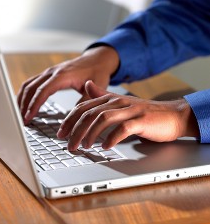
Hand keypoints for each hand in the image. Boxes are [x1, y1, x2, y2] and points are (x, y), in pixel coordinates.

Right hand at [17, 46, 118, 123]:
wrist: (97, 60)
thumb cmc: (97, 72)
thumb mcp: (96, 87)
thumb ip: (86, 101)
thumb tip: (76, 117)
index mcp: (63, 75)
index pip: (43, 91)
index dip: (34, 105)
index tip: (28, 117)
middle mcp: (53, 72)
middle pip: (31, 87)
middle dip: (24, 104)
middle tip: (20, 119)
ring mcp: (50, 72)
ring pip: (29, 84)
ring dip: (22, 98)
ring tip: (19, 113)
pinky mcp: (49, 74)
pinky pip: (32, 82)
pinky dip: (26, 92)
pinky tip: (25, 101)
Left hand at [58, 81, 199, 150]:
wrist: (172, 115)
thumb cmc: (144, 113)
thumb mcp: (121, 103)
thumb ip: (103, 95)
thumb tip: (87, 86)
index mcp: (111, 99)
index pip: (84, 107)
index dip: (70, 120)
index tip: (62, 133)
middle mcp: (118, 102)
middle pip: (90, 113)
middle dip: (76, 130)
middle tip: (69, 145)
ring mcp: (130, 110)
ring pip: (103, 119)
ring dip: (91, 134)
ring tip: (85, 146)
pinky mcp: (141, 120)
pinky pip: (123, 128)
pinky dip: (113, 138)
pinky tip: (106, 147)